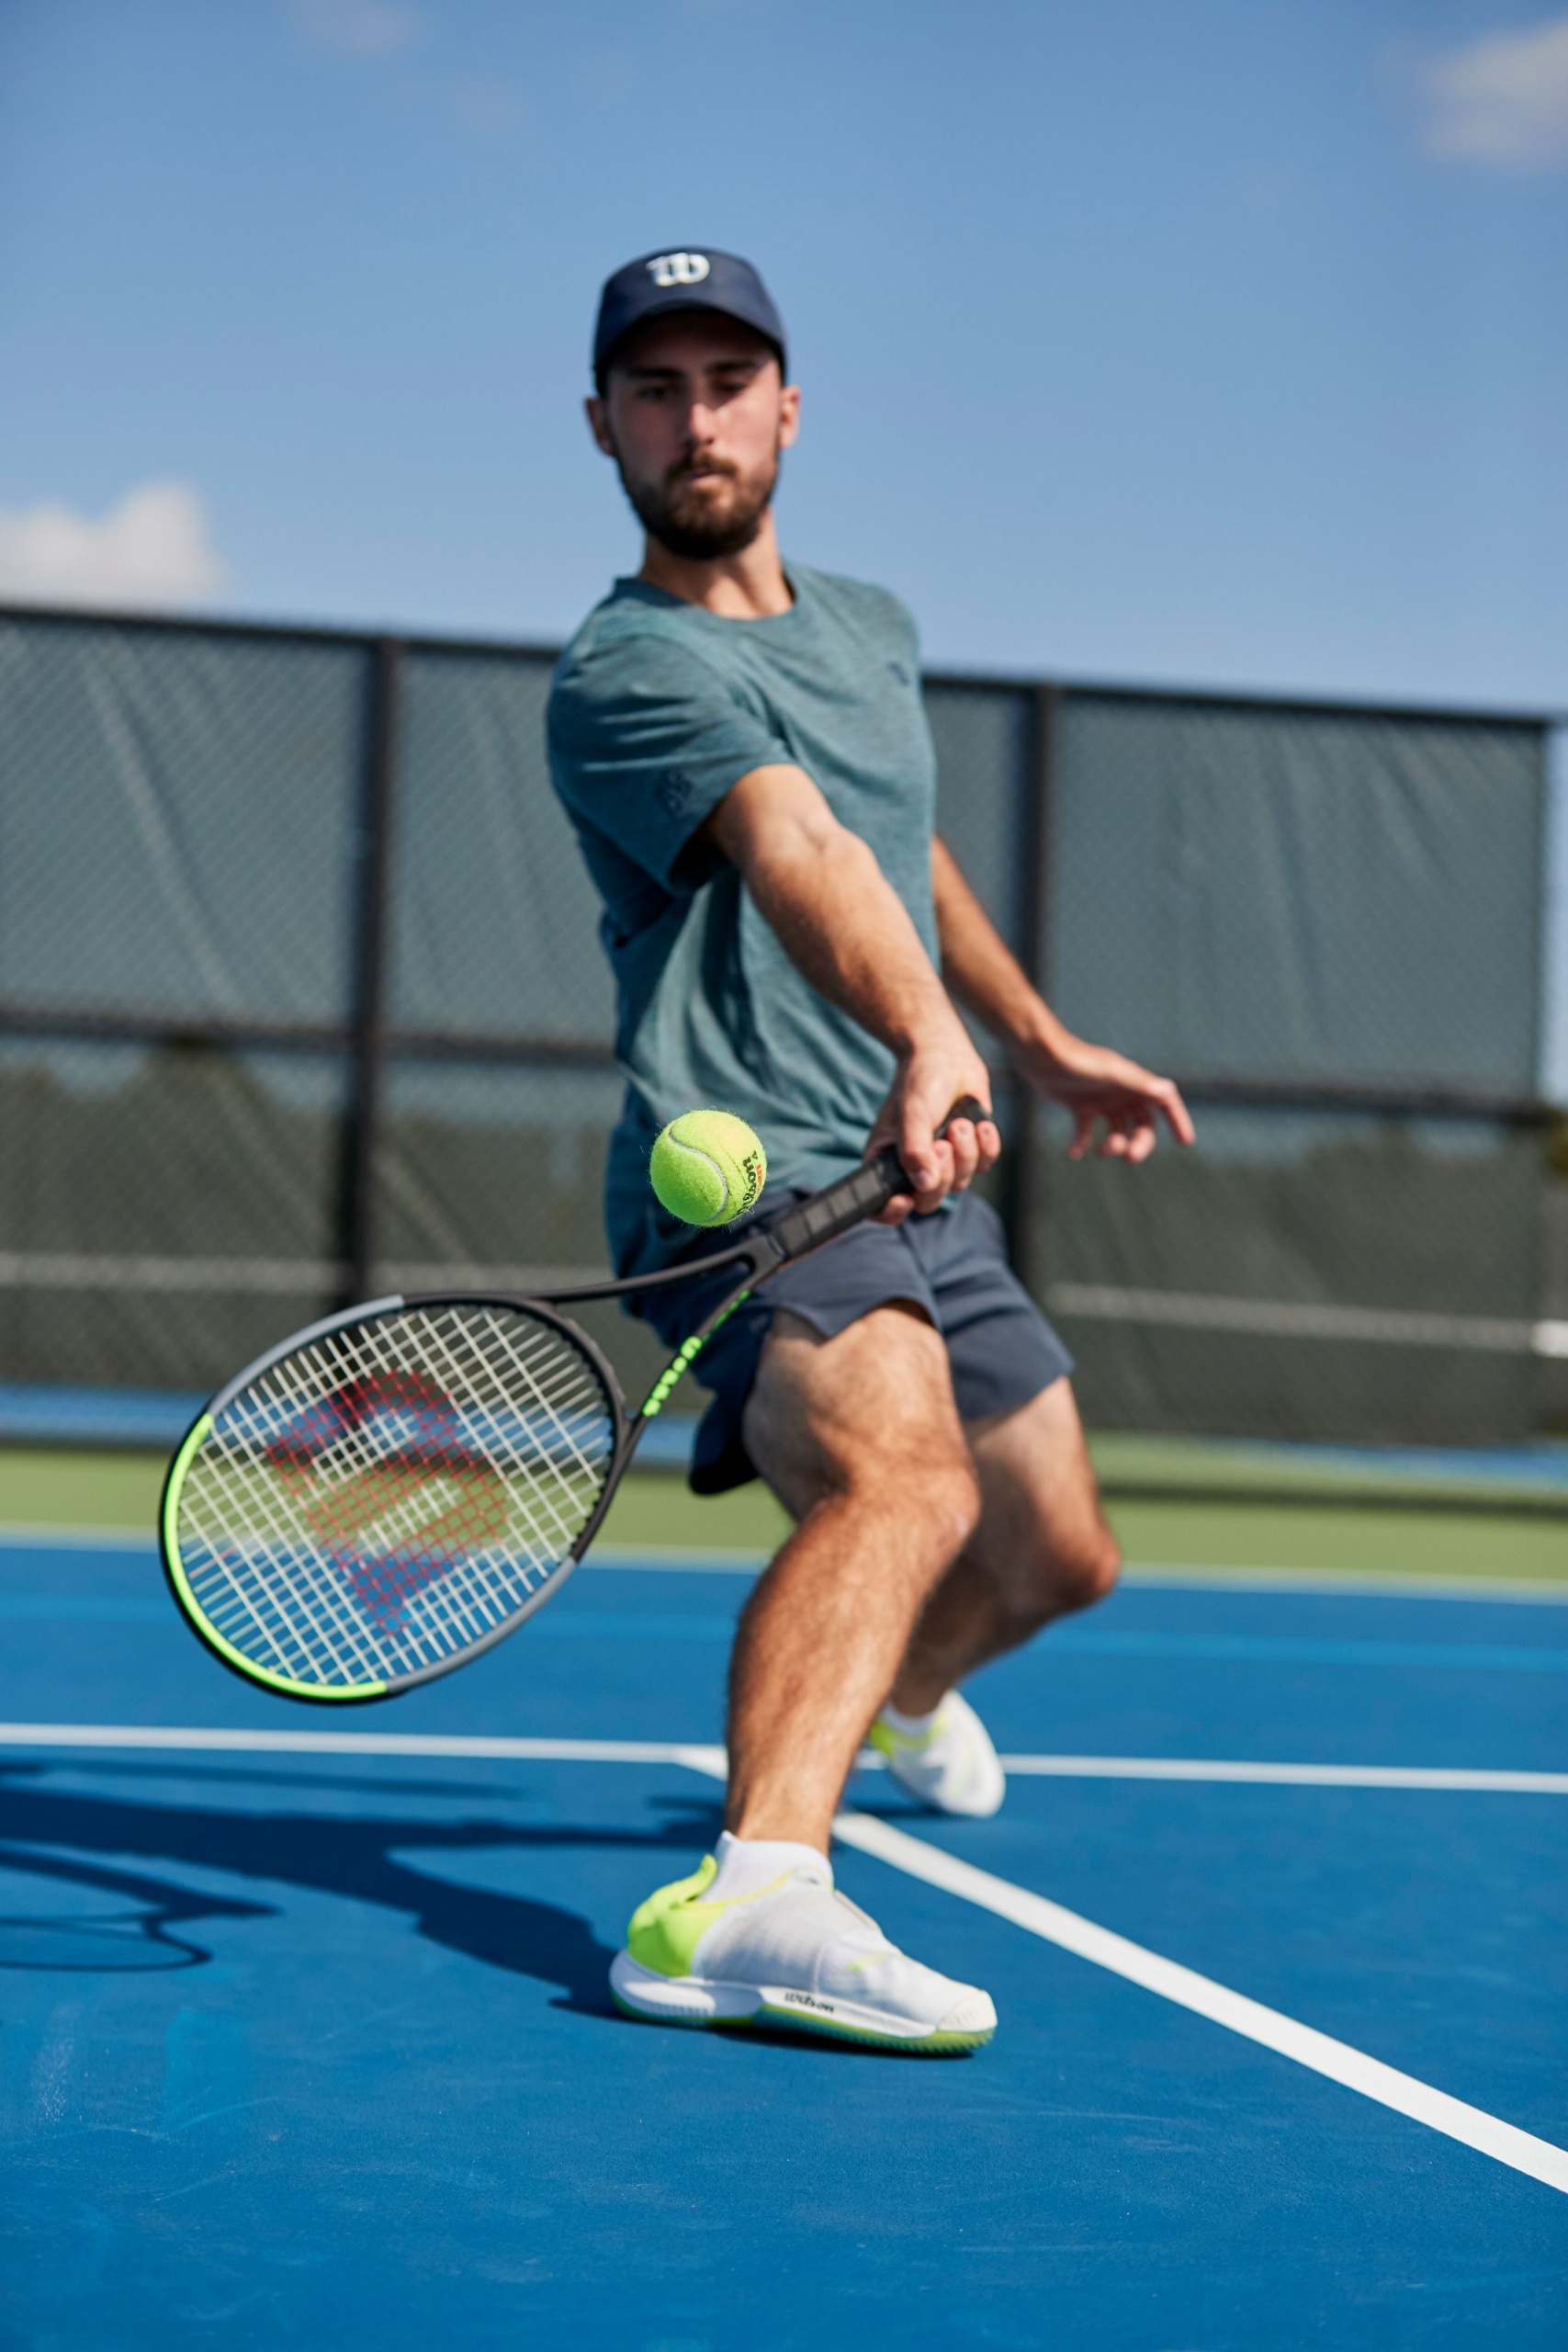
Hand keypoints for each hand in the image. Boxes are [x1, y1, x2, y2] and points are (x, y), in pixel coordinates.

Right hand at [866, 1021, 1000, 1222]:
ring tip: (960, 1123)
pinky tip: (980, 1123)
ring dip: (965, 1153)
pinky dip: (986, 1145)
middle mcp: (913, 1167)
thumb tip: (924, 1185)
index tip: (905, 1199)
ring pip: (960, 1183)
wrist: (948, 1055)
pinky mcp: (971, 1151)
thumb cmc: (919, 1081)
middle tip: (942, 1143)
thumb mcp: (911, 1113)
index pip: (880, 1206)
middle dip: (942, 1173)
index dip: (891, 1213)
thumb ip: (914, 1150)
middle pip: (929, 1200)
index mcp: (886, 1162)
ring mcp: (944, 1162)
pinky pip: (984, 1165)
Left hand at [1019, 1032, 1193, 1162]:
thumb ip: (1138, 1083)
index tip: (1185, 1142)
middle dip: (1140, 1142)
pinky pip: (1086, 1131)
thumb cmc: (1078, 1061)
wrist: (1041, 1055)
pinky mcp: (1080, 1106)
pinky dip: (1082, 1143)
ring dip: (1114, 1145)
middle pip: (1143, 1123)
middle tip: (1131, 1158)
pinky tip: (1074, 1153)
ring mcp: (1101, 1099)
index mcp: (1134, 1081)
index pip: (1165, 1101)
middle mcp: (1121, 1091)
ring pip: (1118, 1130)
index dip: (1177, 1119)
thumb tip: (1168, 1092)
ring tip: (1101, 1152)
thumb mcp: (1111, 1074)